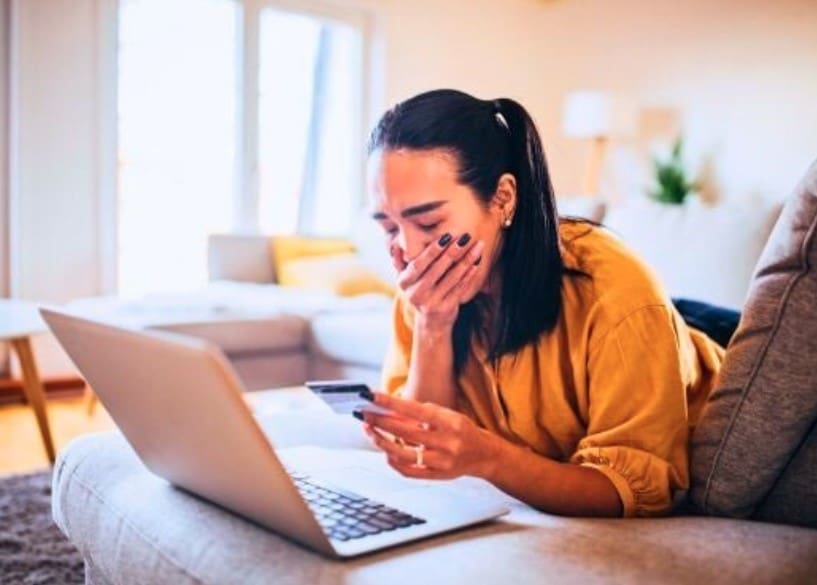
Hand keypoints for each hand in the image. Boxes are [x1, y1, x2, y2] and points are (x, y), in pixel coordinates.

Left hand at [361, 391, 500, 480]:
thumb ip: (421, 414)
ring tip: (370, 430)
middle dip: (380, 421)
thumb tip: (390, 411)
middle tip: (363, 413)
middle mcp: (447, 443)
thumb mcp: (447, 415)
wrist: (484, 455)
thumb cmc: (462, 430)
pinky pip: (407, 471)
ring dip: (381, 441)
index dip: (391, 403)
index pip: (415, 410)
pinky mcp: (436, 476)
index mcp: (450, 422)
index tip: (372, 396)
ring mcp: (441, 462)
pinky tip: (385, 451)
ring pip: (402, 454)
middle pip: (405, 432)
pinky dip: (392, 461)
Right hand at [390, 233, 483, 331]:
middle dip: (452, 251)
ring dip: (466, 260)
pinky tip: (477, 263)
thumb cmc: (419, 291)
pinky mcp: (446, 308)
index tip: (446, 237)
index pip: (418, 264)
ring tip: (478, 246)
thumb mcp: (406, 280)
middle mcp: (415, 294)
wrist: (430, 322)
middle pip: (437, 269)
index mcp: (404, 282)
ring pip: (452, 277)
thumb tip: (396, 247)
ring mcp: (431, 302)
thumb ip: (400, 262)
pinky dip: (469, 274)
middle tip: (465, 237)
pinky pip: (460, 288)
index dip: (432, 251)